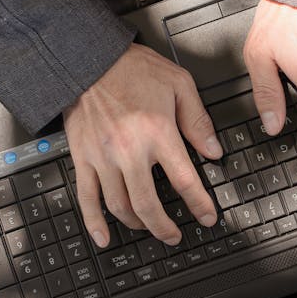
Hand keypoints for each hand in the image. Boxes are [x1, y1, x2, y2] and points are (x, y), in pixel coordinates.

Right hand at [63, 44, 222, 247]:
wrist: (89, 59)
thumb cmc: (133, 68)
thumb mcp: (179, 84)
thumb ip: (198, 121)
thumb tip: (213, 151)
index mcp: (158, 133)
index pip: (184, 181)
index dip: (199, 204)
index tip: (207, 216)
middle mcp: (130, 151)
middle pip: (148, 204)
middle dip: (165, 227)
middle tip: (175, 235)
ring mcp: (103, 158)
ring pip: (120, 206)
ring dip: (138, 224)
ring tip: (149, 228)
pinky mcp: (83, 158)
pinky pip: (86, 198)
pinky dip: (94, 222)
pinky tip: (104, 238)